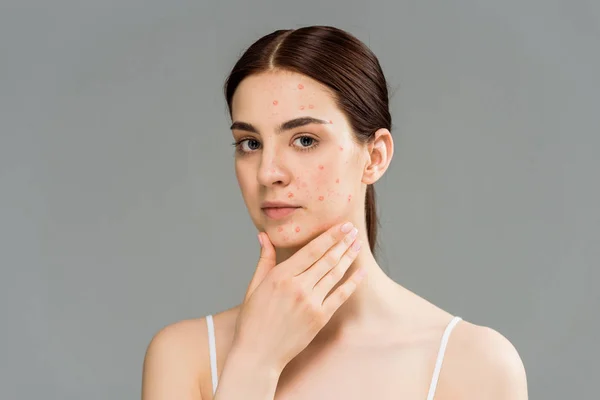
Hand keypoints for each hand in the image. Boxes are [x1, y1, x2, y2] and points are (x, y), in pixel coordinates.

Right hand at [231, 222, 364, 372]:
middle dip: (342, 242)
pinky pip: (340, 295)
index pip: (311, 250)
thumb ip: (264, 259)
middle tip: (354, 229)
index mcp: (280, 276)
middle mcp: (297, 287)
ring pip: (335, 274)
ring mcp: (310, 303)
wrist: (258, 354)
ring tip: (357, 245)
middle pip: (326, 258)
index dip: (330, 235)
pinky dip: (352, 282)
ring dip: (348, 257)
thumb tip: (263, 235)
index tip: (342, 225)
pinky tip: (360, 272)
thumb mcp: (254, 286)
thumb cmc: (252, 320)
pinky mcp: (319, 318)